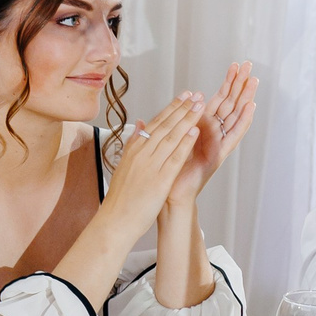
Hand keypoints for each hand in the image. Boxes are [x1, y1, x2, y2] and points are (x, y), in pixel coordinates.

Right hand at [96, 93, 204, 242]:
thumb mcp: (124, 165)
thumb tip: (138, 124)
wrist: (115, 220)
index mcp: (133, 150)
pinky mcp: (159, 180)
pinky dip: (185, 143)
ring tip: (200, 106)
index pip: (155, 123)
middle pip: (165, 126)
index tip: (184, 97)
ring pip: (171, 137)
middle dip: (182, 108)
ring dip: (187, 120)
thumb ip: (133, 143)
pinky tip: (194, 131)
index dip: (171, 108)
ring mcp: (150, 166)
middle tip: (196, 95)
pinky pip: (174, 158)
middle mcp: (141, 154)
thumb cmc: (120, 198)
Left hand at [168, 62, 256, 209]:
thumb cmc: (169, 170)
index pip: (217, 99)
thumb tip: (163, 108)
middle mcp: (213, 133)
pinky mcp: (220, 154)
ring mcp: (219, 143)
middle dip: (239, 84)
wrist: (169, 193)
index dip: (226, 83)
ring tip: (254, 80)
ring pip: (235, 116)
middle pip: (230, 103)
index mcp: (201, 126)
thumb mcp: (165, 141)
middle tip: (249, 65)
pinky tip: (250, 107)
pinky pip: (234, 135)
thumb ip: (166, 124)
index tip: (234, 65)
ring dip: (245, 98)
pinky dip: (243, 121)